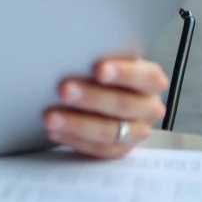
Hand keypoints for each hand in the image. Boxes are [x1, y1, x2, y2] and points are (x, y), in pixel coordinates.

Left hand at [44, 57, 168, 158]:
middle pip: (124, 105)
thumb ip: (97, 56)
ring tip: (51, 117)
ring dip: (78, 124)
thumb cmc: (100, 71)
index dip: (124, 73)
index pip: (146, 76)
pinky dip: (74, 139)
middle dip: (92, 97)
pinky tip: (55, 131)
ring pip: (110, 131)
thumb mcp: (104, 58)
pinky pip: (98, 149)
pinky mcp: (120, 149)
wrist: (99, 95)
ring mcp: (137, 131)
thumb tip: (73, 51)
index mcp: (151, 79)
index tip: (98, 69)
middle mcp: (148, 107)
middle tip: (64, 90)